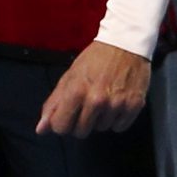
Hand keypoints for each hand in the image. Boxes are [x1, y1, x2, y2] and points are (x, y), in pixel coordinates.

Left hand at [36, 40, 150, 136]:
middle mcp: (96, 100)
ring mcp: (116, 104)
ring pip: (101, 128)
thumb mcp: (68, 77)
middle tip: (85, 106)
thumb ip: (53, 104)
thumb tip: (41, 129)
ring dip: (100, 119)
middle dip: (80, 122)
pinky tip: (115, 103)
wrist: (125, 45)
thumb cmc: (94, 60)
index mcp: (76, 92)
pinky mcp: (134, 106)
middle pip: (81, 132)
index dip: (61, 123)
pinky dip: (116, 119)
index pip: (61, 127)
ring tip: (103, 99)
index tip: (66, 116)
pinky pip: (119, 127)